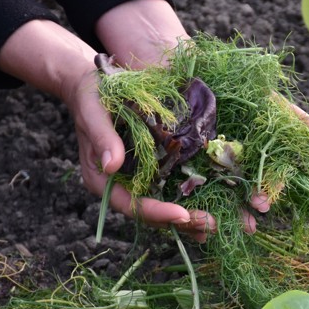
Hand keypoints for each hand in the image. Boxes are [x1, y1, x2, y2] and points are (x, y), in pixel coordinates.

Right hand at [0, 19, 207, 234]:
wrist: (90, 84)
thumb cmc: (91, 96)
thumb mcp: (93, 111)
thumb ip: (102, 138)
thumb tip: (112, 165)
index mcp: (102, 179)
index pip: (131, 205)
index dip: (157, 212)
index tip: (183, 214)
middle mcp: (119, 185)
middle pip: (151, 214)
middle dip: (181, 221)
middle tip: (212, 225)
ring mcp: (136, 180)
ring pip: (163, 207)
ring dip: (190, 217)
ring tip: (218, 224)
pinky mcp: (150, 169)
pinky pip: (170, 190)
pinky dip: (190, 199)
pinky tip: (215, 206)